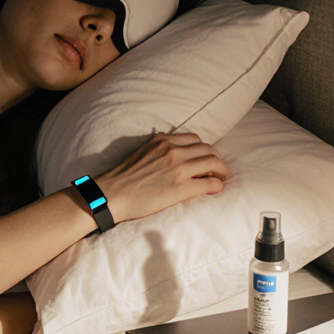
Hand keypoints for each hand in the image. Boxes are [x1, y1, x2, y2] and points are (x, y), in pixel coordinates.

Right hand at [94, 132, 228, 223]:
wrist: (112, 194)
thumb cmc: (123, 176)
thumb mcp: (141, 151)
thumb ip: (159, 148)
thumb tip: (174, 153)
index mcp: (161, 140)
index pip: (194, 139)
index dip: (203, 149)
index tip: (204, 158)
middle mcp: (172, 150)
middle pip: (208, 149)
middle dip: (216, 159)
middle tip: (217, 169)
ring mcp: (177, 168)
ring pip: (213, 163)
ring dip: (221, 171)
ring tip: (220, 178)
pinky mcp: (181, 187)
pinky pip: (210, 183)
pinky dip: (218, 185)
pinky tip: (217, 188)